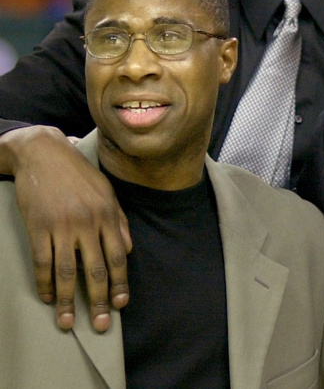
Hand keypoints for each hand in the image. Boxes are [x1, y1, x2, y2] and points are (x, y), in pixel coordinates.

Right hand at [0, 126, 131, 331]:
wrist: (44, 153)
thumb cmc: (79, 174)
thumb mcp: (107, 193)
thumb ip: (119, 222)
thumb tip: (129, 250)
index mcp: (108, 216)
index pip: (118, 257)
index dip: (120, 283)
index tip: (120, 304)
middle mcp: (88, 223)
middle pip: (96, 270)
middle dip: (99, 300)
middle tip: (101, 325)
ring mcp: (62, 226)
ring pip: (66, 272)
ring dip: (68, 301)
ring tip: (68, 322)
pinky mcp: (38, 227)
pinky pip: (42, 262)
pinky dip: (44, 284)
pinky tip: (47, 298)